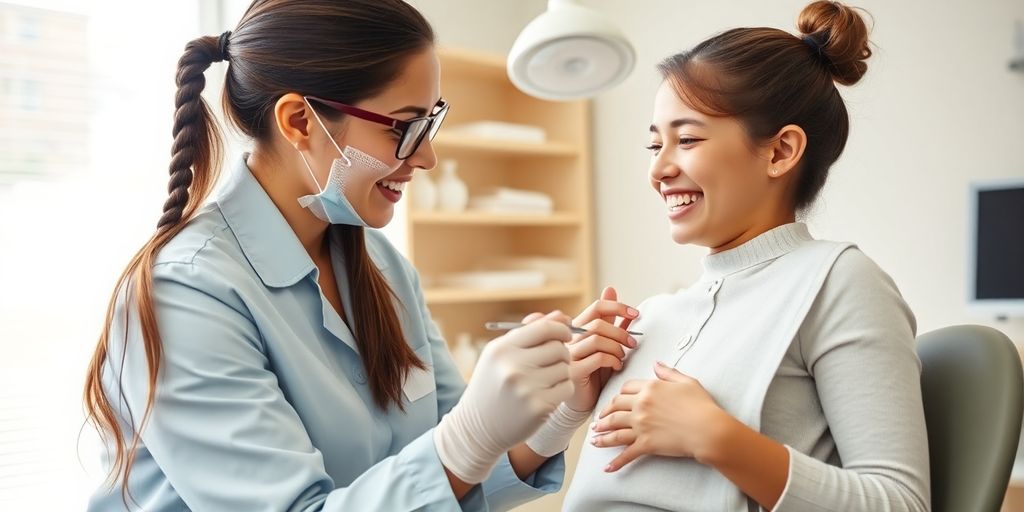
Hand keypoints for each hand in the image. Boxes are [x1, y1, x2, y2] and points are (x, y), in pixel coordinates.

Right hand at [434, 317, 572, 482]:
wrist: (477, 428)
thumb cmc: (492, 386)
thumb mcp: (500, 356)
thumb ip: (530, 333)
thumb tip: (562, 316)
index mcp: (501, 349)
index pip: (545, 328)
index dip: (561, 329)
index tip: (566, 334)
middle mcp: (513, 366)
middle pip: (559, 348)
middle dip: (561, 352)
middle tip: (553, 361)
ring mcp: (526, 388)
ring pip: (565, 368)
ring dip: (561, 372)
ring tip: (544, 381)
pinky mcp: (539, 407)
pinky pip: (566, 387)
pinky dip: (562, 389)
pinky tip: (546, 394)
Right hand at [565, 286, 639, 412]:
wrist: (581, 401)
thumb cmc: (593, 372)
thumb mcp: (604, 344)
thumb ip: (609, 321)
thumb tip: (612, 291)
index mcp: (578, 328)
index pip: (596, 307)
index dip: (618, 306)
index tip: (635, 313)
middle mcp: (570, 339)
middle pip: (598, 323)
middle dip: (620, 332)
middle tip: (632, 343)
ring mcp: (569, 354)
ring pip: (597, 339)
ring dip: (617, 347)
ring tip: (623, 356)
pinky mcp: (573, 371)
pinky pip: (597, 358)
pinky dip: (613, 360)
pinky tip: (617, 366)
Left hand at [591, 362, 728, 471]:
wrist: (708, 429)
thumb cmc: (701, 406)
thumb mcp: (686, 382)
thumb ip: (668, 372)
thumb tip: (656, 364)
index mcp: (649, 388)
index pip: (625, 389)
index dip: (618, 395)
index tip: (614, 401)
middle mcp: (641, 406)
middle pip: (614, 408)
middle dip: (604, 415)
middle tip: (598, 421)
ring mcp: (641, 426)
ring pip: (614, 430)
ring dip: (602, 435)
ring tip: (595, 439)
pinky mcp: (646, 444)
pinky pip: (626, 454)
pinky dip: (616, 462)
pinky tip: (608, 468)